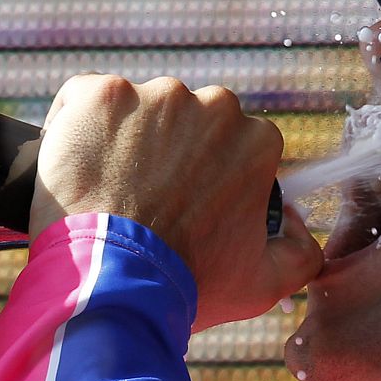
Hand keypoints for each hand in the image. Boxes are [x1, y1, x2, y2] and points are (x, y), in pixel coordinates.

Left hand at [30, 74, 322, 329]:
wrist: (111, 282)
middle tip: (144, 200)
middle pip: (188, 123)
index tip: (184, 204)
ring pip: (139, 112)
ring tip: (108, 191)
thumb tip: (297, 223)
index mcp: (256, 141)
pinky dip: (79, 127)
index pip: (234, 147)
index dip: (208, 177)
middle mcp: (212, 106)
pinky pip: (85, 100)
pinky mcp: (99, 95)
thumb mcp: (264, 285)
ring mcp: (153, 96)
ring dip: (126, 142)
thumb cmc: (187, 283)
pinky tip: (79, 168)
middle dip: (169, 154)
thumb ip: (301, 253)